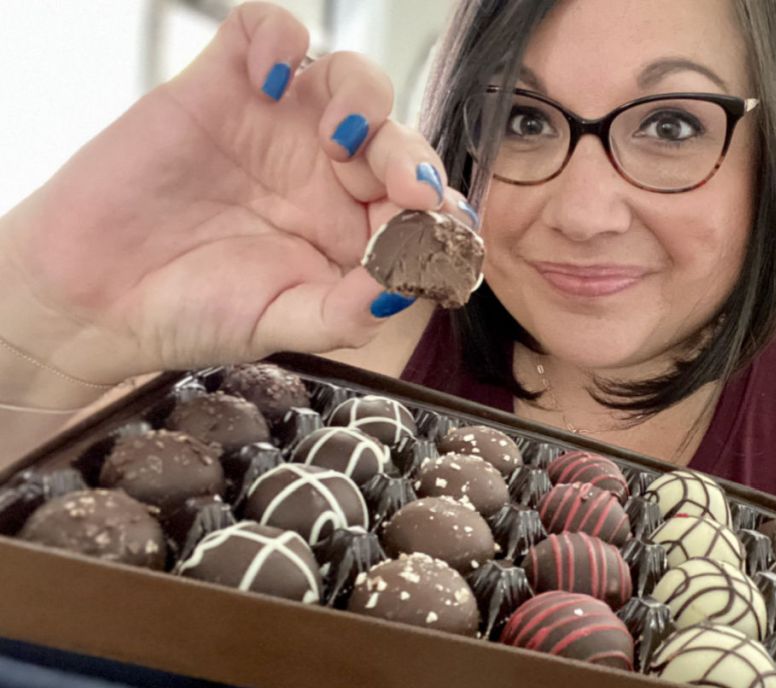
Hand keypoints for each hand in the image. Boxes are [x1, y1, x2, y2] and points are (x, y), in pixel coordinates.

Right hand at [0, 2, 471, 389]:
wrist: (93, 297)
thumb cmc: (191, 313)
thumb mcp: (282, 325)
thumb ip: (350, 311)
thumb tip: (408, 285)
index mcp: (352, 231)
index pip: (420, 205)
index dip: (438, 211)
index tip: (436, 228)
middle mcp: (326, 175)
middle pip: (398, 140)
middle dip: (411, 160)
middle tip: (403, 189)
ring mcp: (278, 126)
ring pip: (352, 79)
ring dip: (365, 100)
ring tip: (340, 139)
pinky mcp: (223, 86)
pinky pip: (267, 30)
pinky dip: (280, 38)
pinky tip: (270, 78)